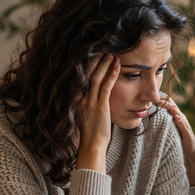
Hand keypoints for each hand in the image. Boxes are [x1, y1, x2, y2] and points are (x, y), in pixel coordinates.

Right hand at [75, 54, 120, 173]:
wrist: (92, 146)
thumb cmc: (92, 132)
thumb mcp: (88, 114)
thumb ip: (89, 102)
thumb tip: (96, 95)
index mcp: (77, 99)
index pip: (82, 77)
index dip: (87, 64)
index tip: (93, 53)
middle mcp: (81, 99)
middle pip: (87, 74)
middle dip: (96, 60)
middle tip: (104, 48)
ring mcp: (90, 103)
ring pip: (96, 78)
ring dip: (105, 65)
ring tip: (112, 54)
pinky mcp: (100, 108)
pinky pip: (106, 88)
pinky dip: (112, 75)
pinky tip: (117, 66)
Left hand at [158, 95, 194, 185]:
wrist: (190, 151)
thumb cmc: (178, 140)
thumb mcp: (168, 129)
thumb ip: (162, 122)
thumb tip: (148, 115)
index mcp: (175, 116)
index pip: (168, 103)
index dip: (160, 98)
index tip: (150, 94)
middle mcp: (180, 118)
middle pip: (173, 105)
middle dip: (164, 100)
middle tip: (154, 95)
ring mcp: (184, 124)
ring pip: (178, 113)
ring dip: (172, 108)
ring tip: (165, 102)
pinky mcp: (187, 133)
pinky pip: (183, 125)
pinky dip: (180, 121)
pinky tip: (176, 117)